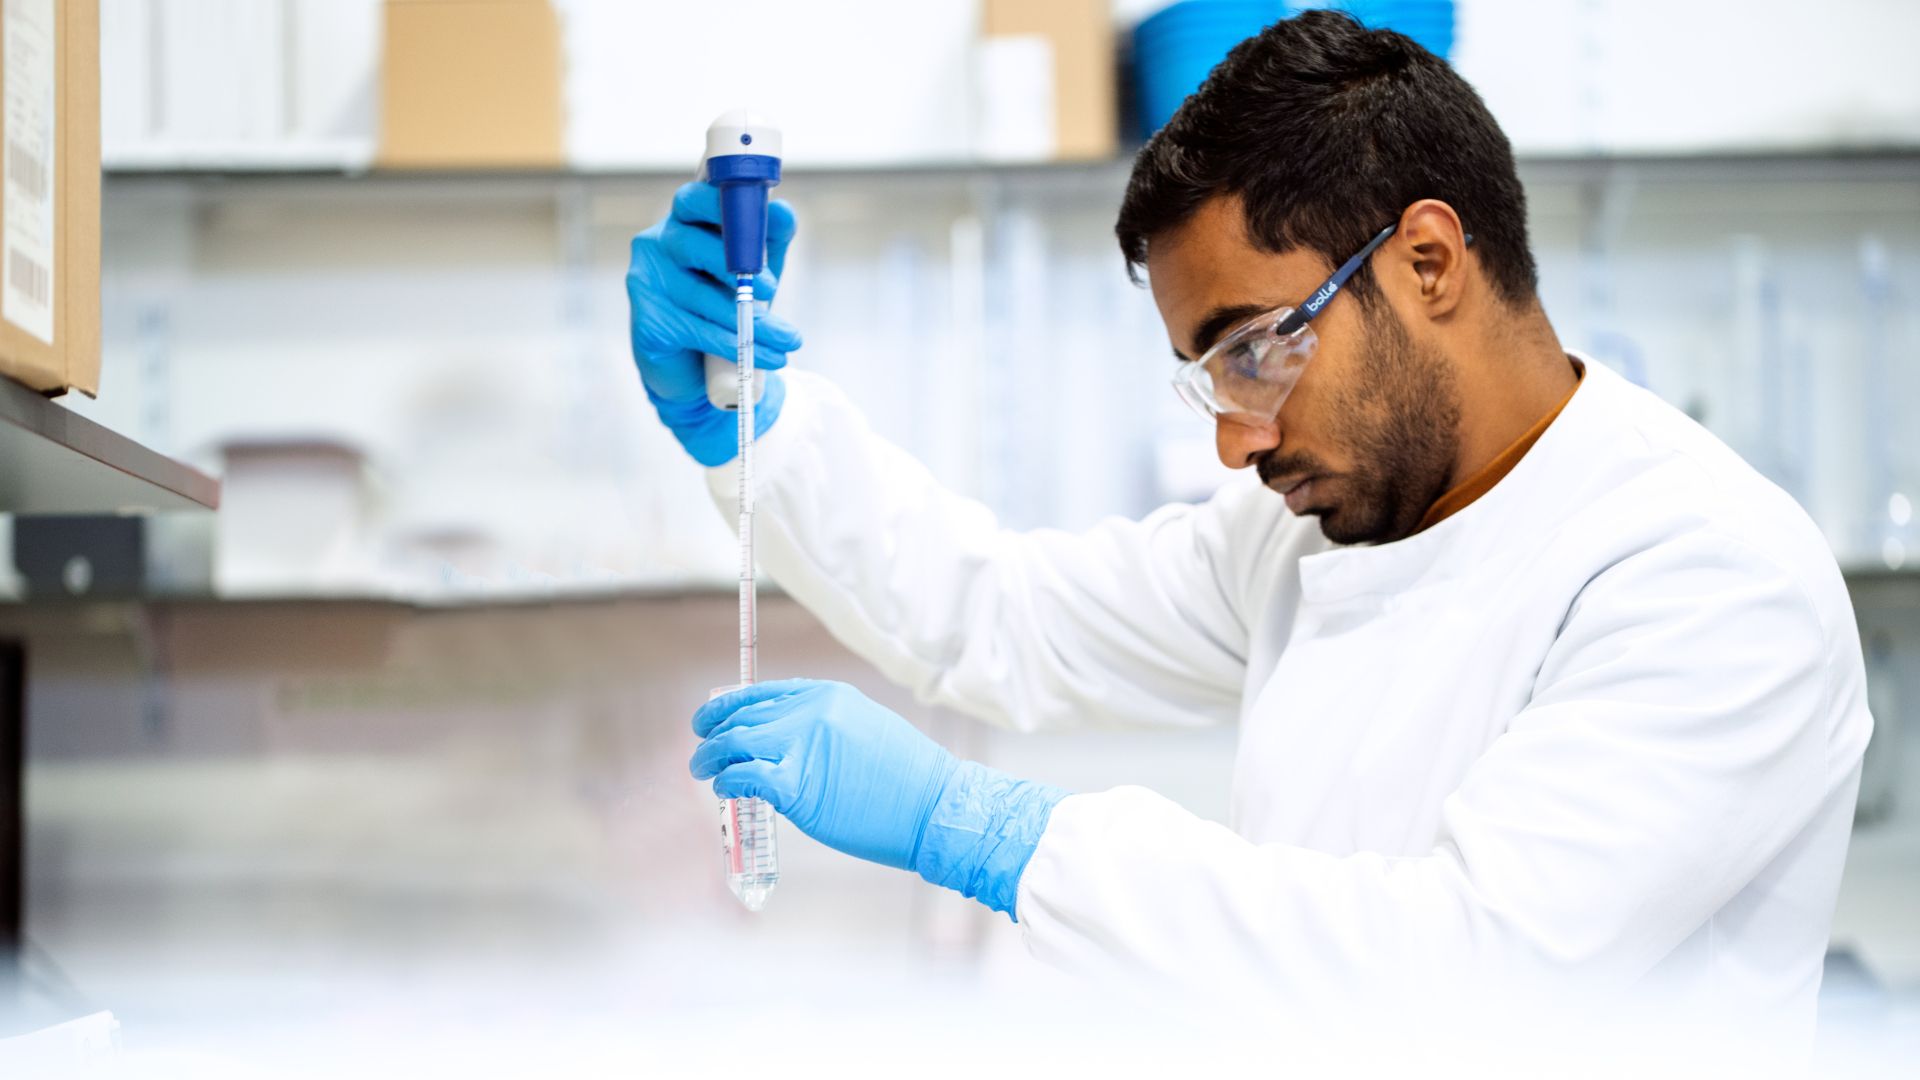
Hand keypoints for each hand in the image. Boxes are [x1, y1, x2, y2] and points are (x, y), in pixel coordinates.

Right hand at [626, 181, 800, 465]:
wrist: (696, 367)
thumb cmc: (726, 302)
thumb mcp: (755, 266)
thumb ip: (768, 237)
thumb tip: (782, 211)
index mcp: (683, 221)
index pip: (693, 198)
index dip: (723, 205)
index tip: (758, 219)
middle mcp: (656, 245)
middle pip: (692, 244)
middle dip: (736, 264)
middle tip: (773, 287)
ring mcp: (645, 283)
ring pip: (700, 295)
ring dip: (749, 319)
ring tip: (788, 339)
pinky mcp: (646, 323)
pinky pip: (696, 330)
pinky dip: (736, 344)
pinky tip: (769, 357)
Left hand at [691, 679, 956, 869]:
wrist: (935, 808)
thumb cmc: (907, 779)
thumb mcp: (866, 728)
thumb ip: (824, 726)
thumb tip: (786, 740)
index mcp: (827, 694)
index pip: (761, 693)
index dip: (729, 706)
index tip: (712, 719)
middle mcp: (811, 712)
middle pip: (742, 717)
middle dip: (713, 733)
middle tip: (701, 751)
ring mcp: (802, 746)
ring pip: (734, 743)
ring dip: (711, 757)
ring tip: (703, 770)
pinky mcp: (797, 786)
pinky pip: (743, 778)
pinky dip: (727, 783)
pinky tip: (726, 791)